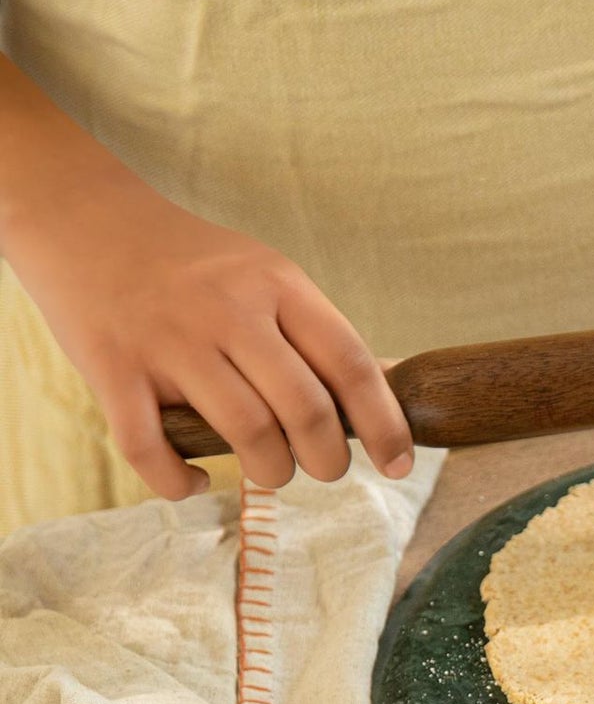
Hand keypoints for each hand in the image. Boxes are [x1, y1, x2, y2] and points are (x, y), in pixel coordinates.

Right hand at [5, 169, 412, 497]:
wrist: (85, 219)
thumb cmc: (195, 267)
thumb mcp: (267, 276)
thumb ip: (318, 336)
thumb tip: (389, 398)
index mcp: (278, 286)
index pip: (352, 366)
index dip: (385, 426)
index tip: (399, 465)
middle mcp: (228, 311)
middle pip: (305, 412)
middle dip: (328, 462)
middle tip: (323, 468)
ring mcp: (169, 341)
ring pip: (246, 436)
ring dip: (271, 474)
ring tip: (269, 470)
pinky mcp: (113, 369)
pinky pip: (153, 451)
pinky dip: (182, 483)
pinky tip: (196, 482)